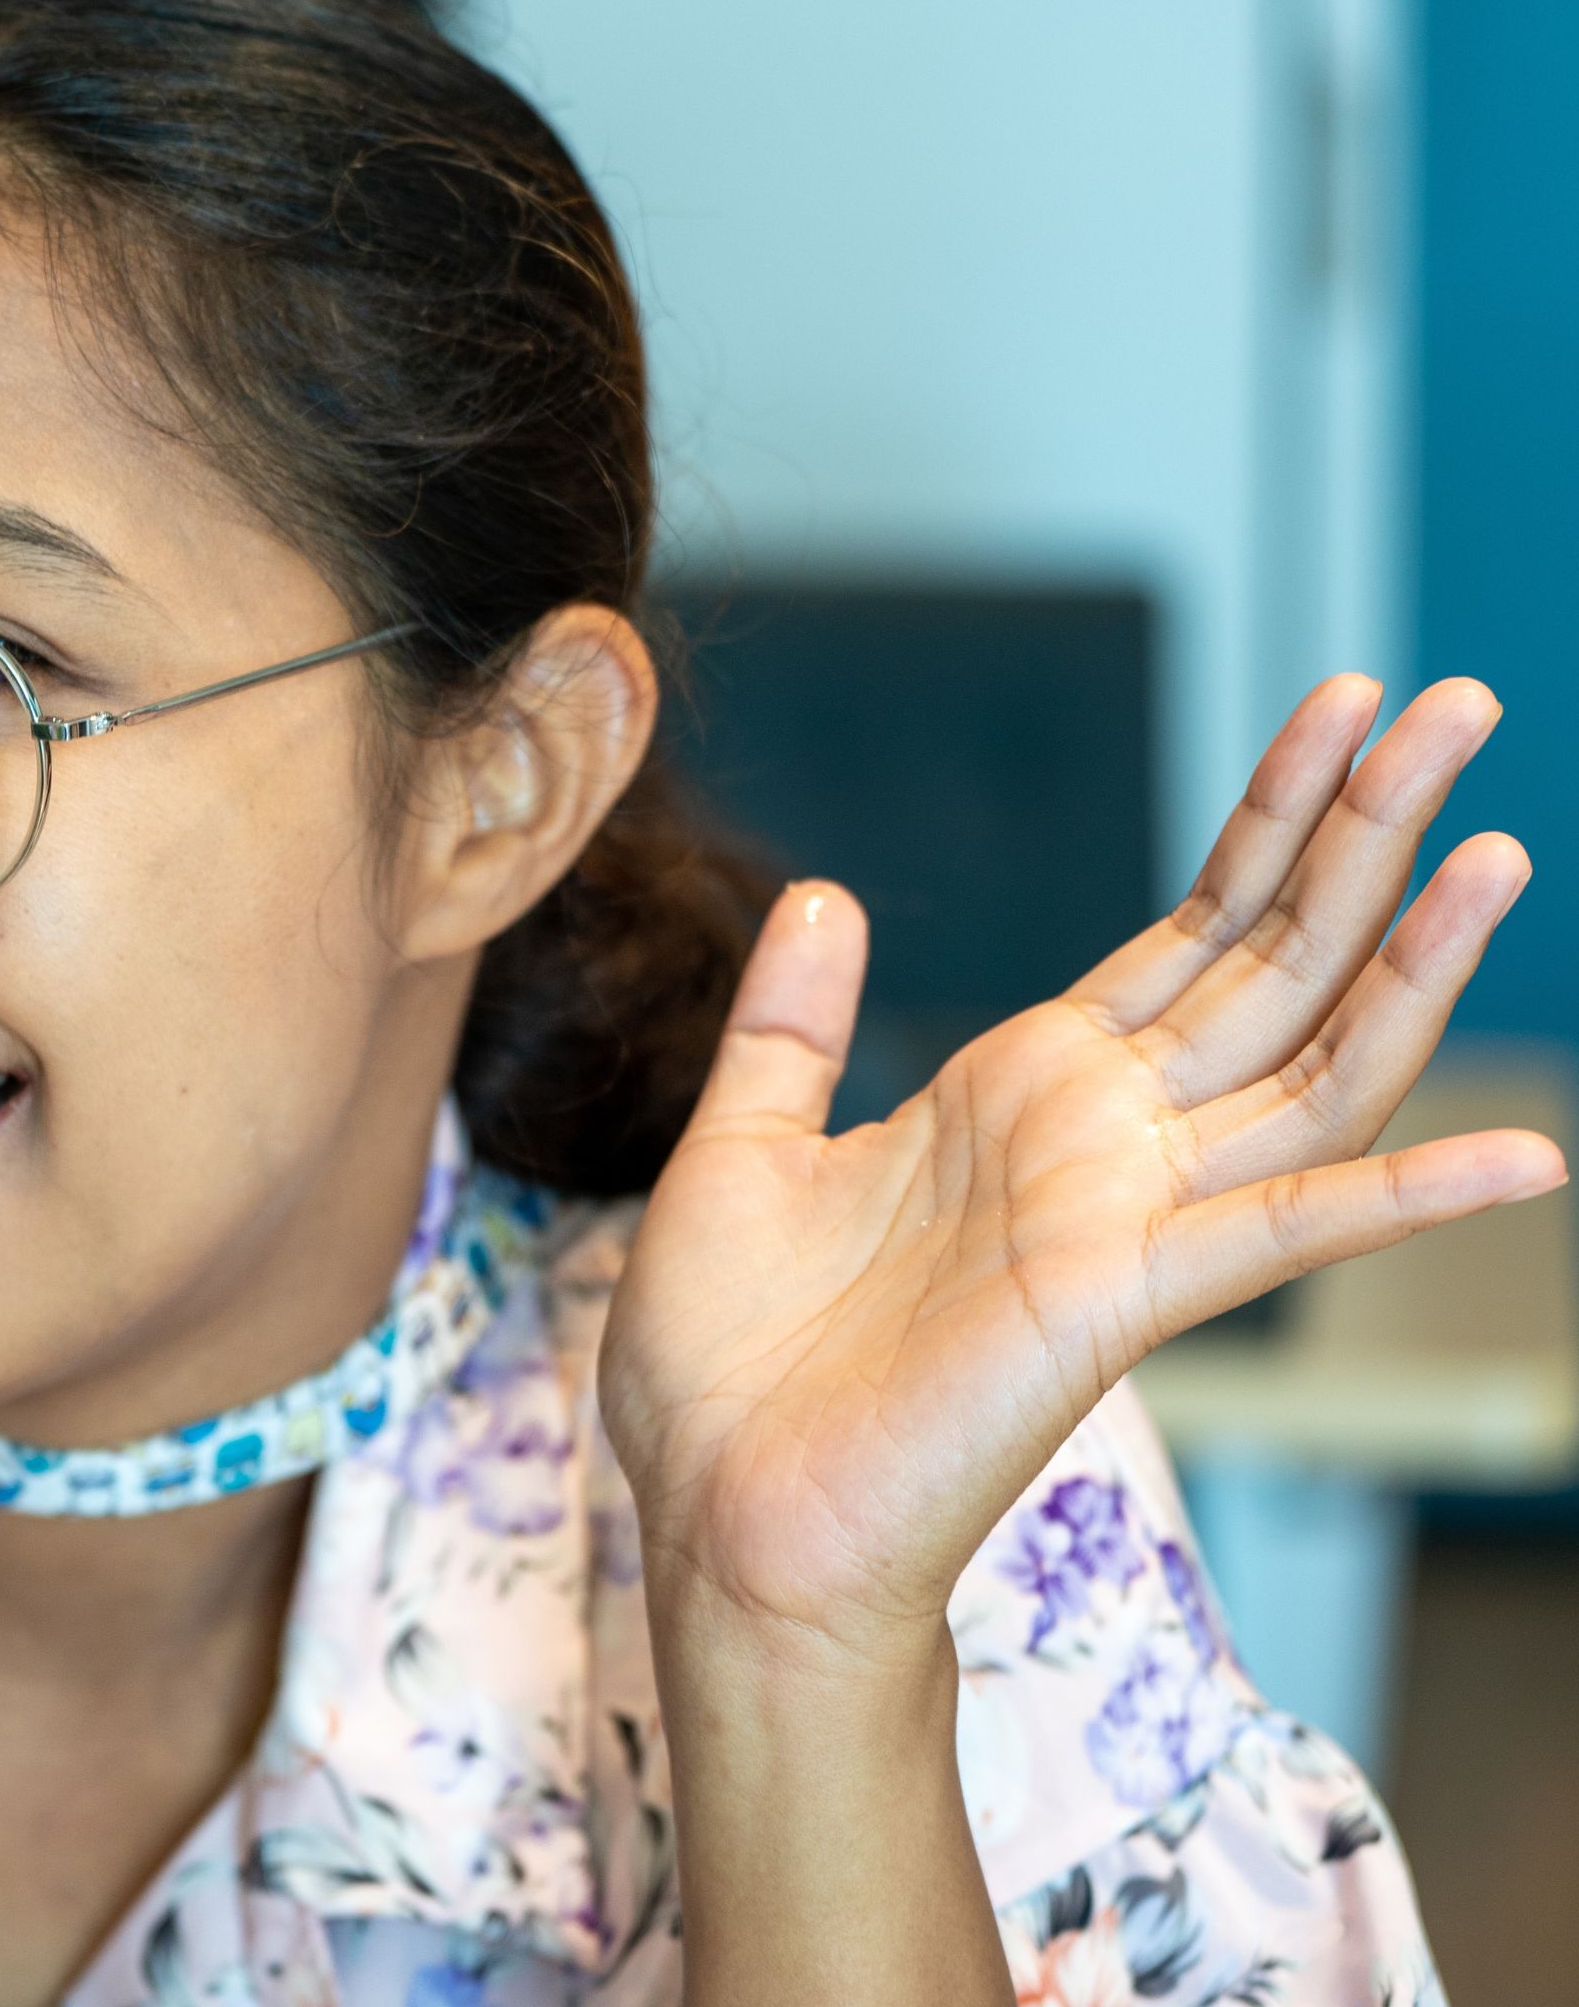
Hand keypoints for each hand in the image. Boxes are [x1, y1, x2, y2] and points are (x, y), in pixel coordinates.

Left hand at [604, 674, 1564, 1659]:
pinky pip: (1292, 1234)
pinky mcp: (1123, 1296)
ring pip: (1316, 1063)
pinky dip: (1411, 1198)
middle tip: (1459, 702)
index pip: (1187, 931)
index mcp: (1020, 1094)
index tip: (1341, 705)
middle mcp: (1102, 1141)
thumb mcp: (741, 1148)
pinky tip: (1527, 1157)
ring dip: (1414, 959)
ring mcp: (1128, 1215)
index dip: (1270, 818)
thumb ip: (792, 1026)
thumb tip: (822, 895)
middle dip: (1366, 830)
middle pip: (1276, 957)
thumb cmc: (726, 1366)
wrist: (718, 1514)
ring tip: (1497, 845)